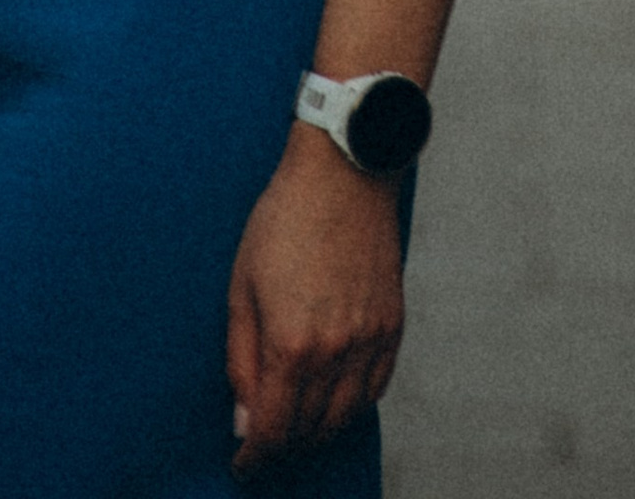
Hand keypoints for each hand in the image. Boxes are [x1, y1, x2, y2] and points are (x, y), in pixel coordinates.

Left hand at [225, 128, 403, 474]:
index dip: (254, 458)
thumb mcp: (241, 287)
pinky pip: (376, 388)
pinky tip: (334, 397)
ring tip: (297, 423)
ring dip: (317, 431)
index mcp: (291, 344)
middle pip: (309, 431)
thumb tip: (243, 419)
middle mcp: (336, 351)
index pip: (272, 431)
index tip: (243, 464)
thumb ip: (241, 360)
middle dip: (283, 447)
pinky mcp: (393, 323)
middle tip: (265, 442)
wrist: (344, 171)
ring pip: (345, 417)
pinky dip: (353, 404)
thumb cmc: (285, 219)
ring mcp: (370, 339)